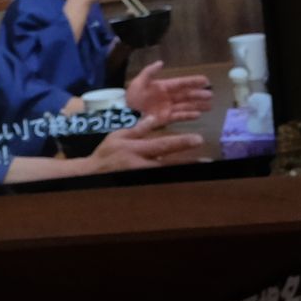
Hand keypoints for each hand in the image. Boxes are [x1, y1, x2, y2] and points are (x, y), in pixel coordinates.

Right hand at [86, 119, 206, 172]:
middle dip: (188, 162)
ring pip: (168, 174)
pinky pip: (162, 180)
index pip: (163, 145)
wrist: (93, 173)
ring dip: (184, 172)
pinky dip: (174, 178)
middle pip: (170, 164)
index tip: (197, 139)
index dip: (181, 142)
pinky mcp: (144, 182)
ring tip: (201, 169)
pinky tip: (187, 177)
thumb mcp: (119, 135)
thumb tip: (153, 118)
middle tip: (207, 161)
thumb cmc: (107, 152)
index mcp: (136, 149)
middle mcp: (142, 165)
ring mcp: (144, 176)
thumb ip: (138, 129)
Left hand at [124, 58, 211, 128]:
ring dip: (197, 106)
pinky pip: (179, 116)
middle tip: (211, 95)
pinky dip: (188, 116)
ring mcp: (168, 108)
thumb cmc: (132, 97)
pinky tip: (197, 116)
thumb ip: (149, 72)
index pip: (181, 83)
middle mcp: (168, 97)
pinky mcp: (165, 119)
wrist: (125, 114)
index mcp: (163, 86)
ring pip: (185, 106)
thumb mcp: (139, 82)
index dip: (193, 82)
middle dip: (198, 95)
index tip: (205, 80)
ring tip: (209, 106)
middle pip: (186, 95)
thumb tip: (161, 62)